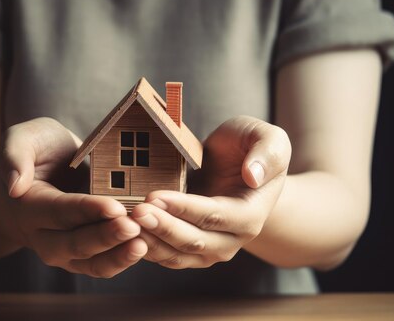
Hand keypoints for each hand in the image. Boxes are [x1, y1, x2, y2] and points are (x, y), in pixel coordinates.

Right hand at [0, 117, 146, 277]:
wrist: (42, 178)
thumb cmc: (38, 154)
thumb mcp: (24, 139)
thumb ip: (14, 154)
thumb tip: (15, 185)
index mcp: (30, 205)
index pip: (59, 211)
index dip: (87, 210)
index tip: (114, 206)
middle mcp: (44, 236)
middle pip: (75, 243)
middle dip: (106, 237)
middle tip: (134, 226)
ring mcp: (65, 251)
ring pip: (92, 263)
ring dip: (118, 256)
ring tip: (143, 244)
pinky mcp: (85, 256)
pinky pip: (103, 265)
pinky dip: (124, 259)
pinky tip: (147, 246)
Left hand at [131, 116, 290, 267]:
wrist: (242, 169)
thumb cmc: (252, 149)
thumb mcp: (269, 138)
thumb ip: (266, 153)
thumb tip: (253, 175)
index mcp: (251, 214)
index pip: (215, 216)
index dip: (185, 208)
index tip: (155, 196)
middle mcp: (232, 239)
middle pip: (194, 241)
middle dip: (162, 227)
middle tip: (135, 211)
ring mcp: (210, 249)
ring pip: (177, 255)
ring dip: (149, 241)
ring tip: (124, 224)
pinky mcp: (189, 249)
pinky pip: (166, 254)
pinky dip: (144, 246)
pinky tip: (124, 231)